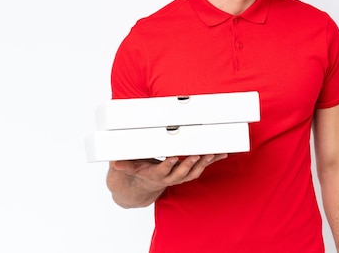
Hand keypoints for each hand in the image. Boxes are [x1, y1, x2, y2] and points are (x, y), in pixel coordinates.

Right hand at [110, 154, 227, 194]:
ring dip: (204, 163)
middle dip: (190, 164)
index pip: (163, 171)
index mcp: (156, 175)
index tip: (173, 157)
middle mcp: (171, 178)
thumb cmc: (140, 171)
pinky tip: (223, 153)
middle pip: (182, 173)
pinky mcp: (189, 171)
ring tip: (212, 153)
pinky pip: (202, 167)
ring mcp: (181, 176)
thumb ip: (124, 165)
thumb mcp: (130, 168)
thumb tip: (115, 163)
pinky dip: (213, 160)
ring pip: (195, 172)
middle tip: (197, 155)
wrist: (147, 185)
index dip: (168, 165)